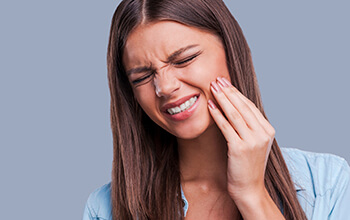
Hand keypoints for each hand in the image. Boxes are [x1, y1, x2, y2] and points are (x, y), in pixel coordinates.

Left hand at [208, 77, 275, 201]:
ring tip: (212, 88)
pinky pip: (226, 127)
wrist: (249, 188)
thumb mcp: (254, 143)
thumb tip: (235, 107)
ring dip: (222, 99)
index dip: (236, 93)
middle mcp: (263, 133)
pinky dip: (217, 114)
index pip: (250, 106)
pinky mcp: (240, 148)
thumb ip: (249, 126)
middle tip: (216, 80)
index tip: (226, 83)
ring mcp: (252, 141)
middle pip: (242, 107)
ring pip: (234, 114)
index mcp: (268, 130)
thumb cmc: (248, 165)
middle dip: (228, 91)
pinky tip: (210, 106)